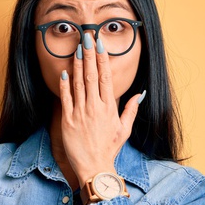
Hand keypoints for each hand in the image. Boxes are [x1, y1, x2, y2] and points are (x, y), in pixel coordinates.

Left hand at [58, 32, 144, 186]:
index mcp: (109, 108)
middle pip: (92, 76)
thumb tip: (140, 94)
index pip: (106, 78)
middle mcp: (95, 108)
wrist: (94, 167)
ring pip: (78, 84)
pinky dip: (65, 85)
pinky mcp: (68, 121)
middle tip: (87, 37)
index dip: (102, 59)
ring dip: (78, 65)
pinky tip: (64, 72)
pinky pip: (66, 99)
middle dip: (89, 55)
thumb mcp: (124, 130)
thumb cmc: (109, 149)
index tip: (100, 44)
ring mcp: (81, 114)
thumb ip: (131, 110)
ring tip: (77, 49)